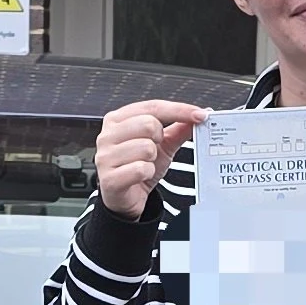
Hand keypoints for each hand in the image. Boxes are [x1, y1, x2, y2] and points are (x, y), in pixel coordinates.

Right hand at [95, 98, 210, 217]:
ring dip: (153, 160)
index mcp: (118, 119)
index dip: (179, 110)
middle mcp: (107, 134)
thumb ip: (178, 129)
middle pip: (149, 124)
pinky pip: (141, 169)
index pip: (153, 107)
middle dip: (159, 140)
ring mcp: (105, 156)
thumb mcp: (162, 145)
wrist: (125, 197)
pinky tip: (140, 176)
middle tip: (154, 150)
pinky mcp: (109, 178)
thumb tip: (197, 116)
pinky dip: (148, 174)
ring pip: (146, 148)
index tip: (199, 115)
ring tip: (144, 164)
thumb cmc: (137, 167)